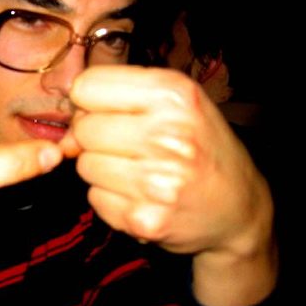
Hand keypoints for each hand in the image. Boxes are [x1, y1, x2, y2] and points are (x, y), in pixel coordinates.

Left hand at [61, 65, 276, 305]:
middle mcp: (167, 135)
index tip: (107, 110)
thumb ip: (119, 92)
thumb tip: (66, 111)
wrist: (239, 206)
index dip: (89, 100)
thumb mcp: (176, 100)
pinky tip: (138, 194)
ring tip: (136, 169)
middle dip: (95, 136)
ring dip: (102, 168)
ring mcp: (156, 181)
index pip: (87, 86)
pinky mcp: (145, 219)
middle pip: (82, 128)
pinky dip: (110, 198)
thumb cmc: (200, 144)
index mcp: (173, 94)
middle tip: (127, 144)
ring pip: (84, 165)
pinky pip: (95, 198)